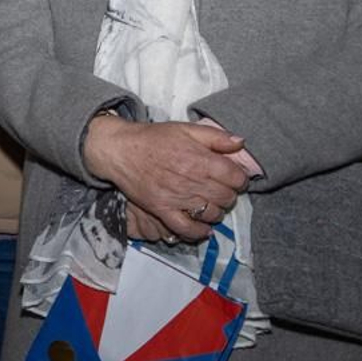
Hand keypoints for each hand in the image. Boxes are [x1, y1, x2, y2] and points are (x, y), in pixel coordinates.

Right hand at [83, 117, 247, 241]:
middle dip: (229, 194)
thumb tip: (240, 143)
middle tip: (221, 189)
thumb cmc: (153, 138)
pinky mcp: (162, 210)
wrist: (121, 150)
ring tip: (211, 204)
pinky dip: (199, 231)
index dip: (239, 178)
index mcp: (201, 160)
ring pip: (211, 214)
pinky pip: (186, 228)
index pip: (236, 177)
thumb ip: (216, 136)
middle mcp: (192, 181)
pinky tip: (203, 228)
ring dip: (217, 211)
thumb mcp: (186, 129)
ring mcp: (177, 198)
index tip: (234, 177)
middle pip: (226, 197)